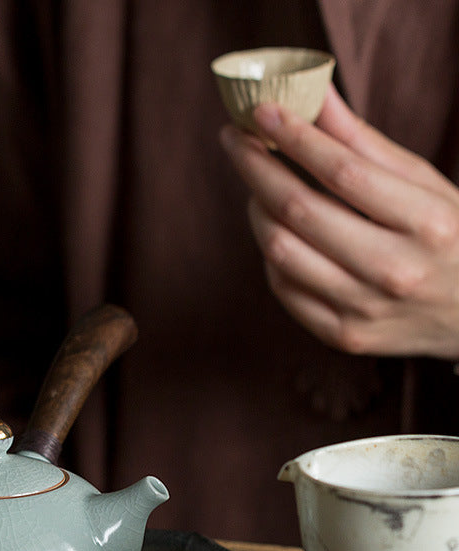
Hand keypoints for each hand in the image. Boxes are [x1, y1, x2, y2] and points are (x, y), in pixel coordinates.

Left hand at [219, 85, 458, 359]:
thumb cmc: (449, 238)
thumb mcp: (424, 184)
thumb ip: (365, 143)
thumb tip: (314, 92)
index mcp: (428, 223)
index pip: (344, 172)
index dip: (295, 137)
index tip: (261, 110)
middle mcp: (395, 271)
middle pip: (299, 211)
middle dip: (256, 167)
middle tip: (235, 139)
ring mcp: (365, 309)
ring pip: (280, 251)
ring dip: (256, 208)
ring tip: (255, 184)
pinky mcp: (342, 335)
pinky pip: (283, 287)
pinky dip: (270, 252)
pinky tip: (274, 229)